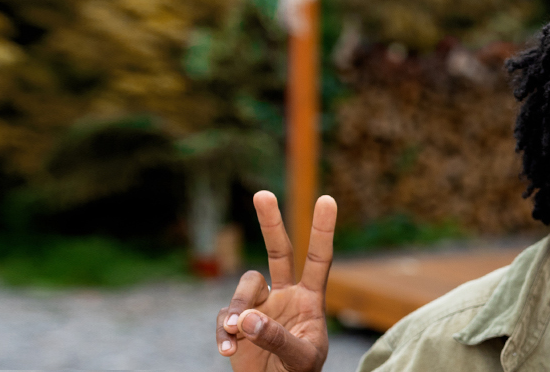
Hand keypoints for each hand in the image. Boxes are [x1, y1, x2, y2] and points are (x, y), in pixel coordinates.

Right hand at [216, 191, 336, 371]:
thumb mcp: (299, 359)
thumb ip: (277, 338)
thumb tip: (246, 318)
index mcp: (309, 300)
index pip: (319, 260)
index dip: (322, 231)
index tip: (327, 199)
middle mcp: (284, 296)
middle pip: (278, 252)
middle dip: (270, 223)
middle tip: (262, 193)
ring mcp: (259, 308)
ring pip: (244, 287)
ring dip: (237, 306)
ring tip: (235, 330)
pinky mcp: (236, 323)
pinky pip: (225, 317)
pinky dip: (223, 332)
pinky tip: (228, 350)